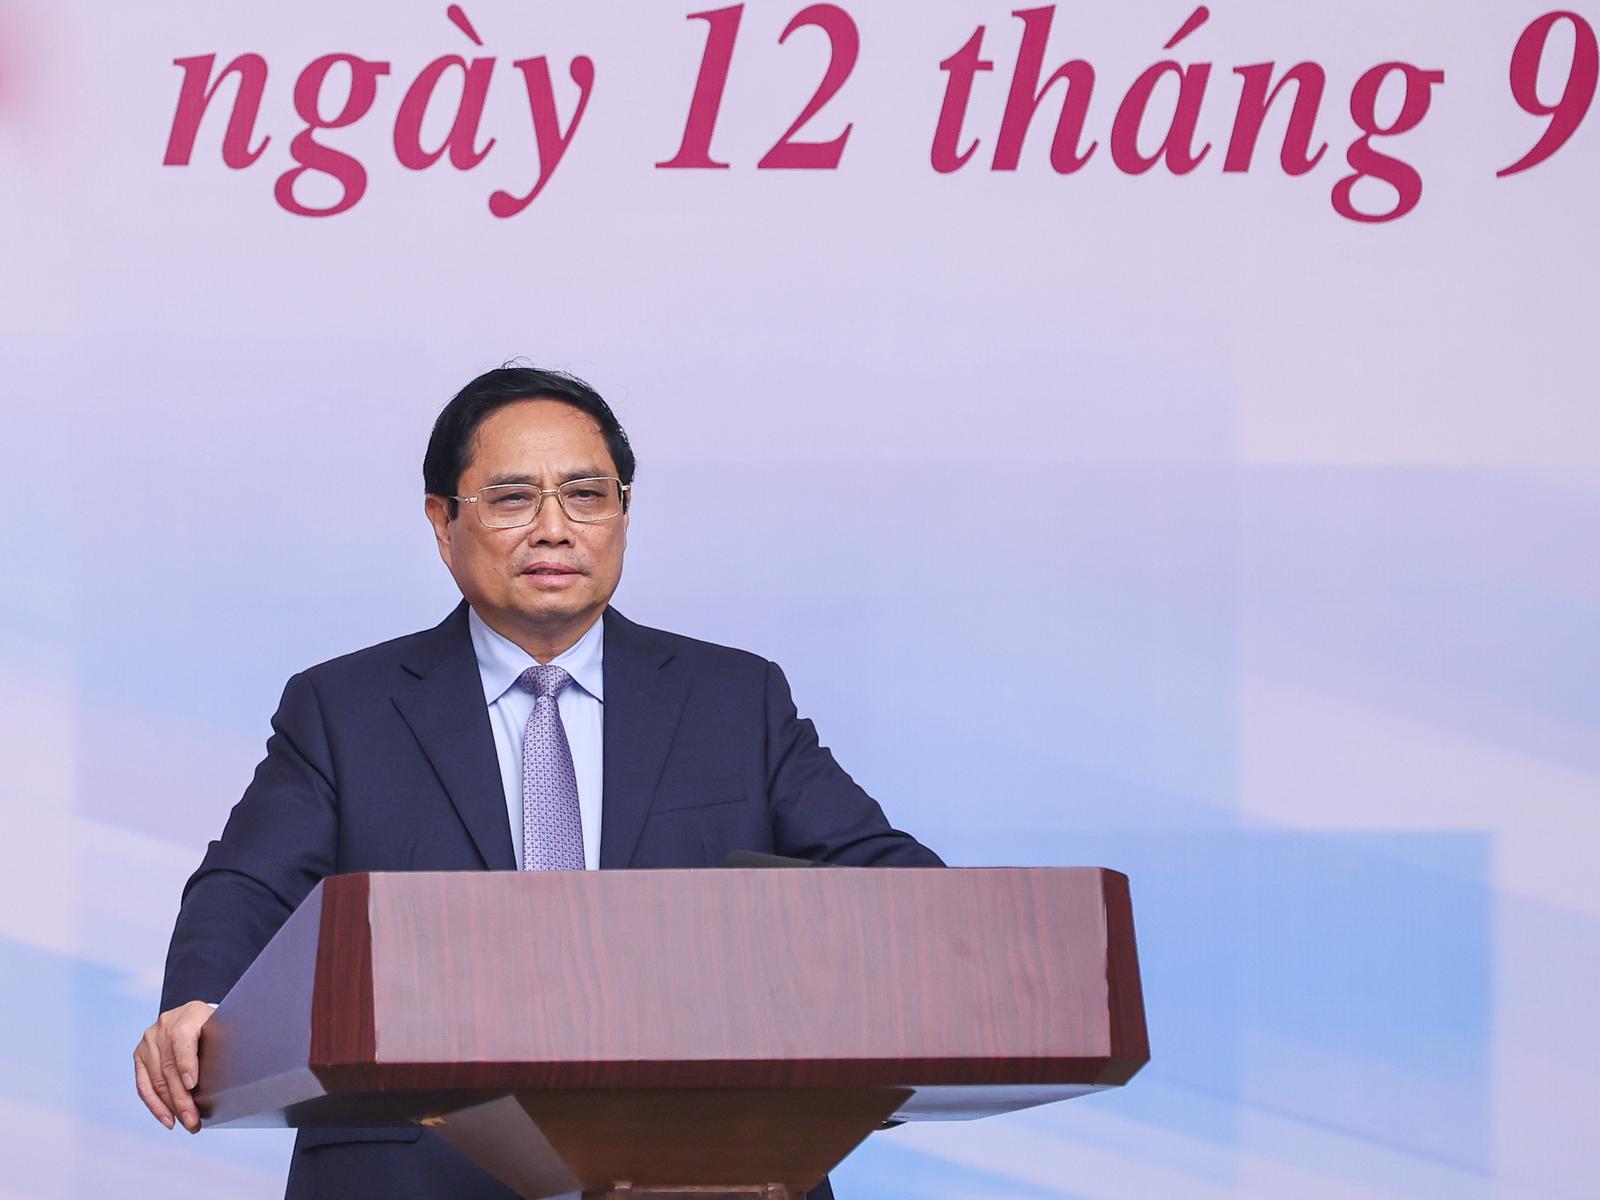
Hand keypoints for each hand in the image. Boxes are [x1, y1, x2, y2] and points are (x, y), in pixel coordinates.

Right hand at [133, 1000, 213, 1131]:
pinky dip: (155, 1105)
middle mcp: (164, 1026)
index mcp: (189, 1015)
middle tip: (194, 1120)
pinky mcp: (140, 1055)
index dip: (187, 1064)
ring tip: (186, 1123)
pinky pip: (144, 1085)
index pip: (183, 1040)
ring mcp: (149, 1041)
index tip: (192, 1085)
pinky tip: (168, 1119)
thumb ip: (225, 1041)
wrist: (193, 1015)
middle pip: (169, 1068)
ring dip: (171, 1107)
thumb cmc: (214, 1025)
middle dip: (182, 1099)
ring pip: (157, 1080)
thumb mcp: (223, 1025)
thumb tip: (235, 1072)